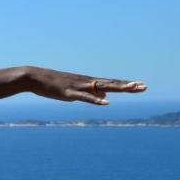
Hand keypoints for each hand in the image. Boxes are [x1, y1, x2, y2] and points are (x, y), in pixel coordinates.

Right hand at [24, 67, 145, 105]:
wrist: (34, 77)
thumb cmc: (53, 84)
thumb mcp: (76, 91)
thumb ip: (91, 94)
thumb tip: (107, 97)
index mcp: (89, 82)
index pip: (112, 83)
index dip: (127, 84)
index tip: (141, 85)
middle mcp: (87, 82)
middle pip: (111, 84)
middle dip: (128, 86)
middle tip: (145, 86)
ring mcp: (79, 86)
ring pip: (101, 87)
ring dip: (117, 88)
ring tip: (132, 88)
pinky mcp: (69, 93)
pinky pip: (85, 97)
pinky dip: (96, 100)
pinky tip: (106, 102)